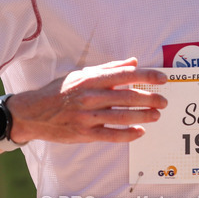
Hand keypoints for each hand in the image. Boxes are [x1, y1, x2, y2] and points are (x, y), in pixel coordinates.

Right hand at [7, 58, 166, 143]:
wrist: (34, 113)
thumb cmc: (59, 91)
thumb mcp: (81, 74)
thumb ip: (109, 68)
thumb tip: (133, 62)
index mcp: (90, 79)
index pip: (125, 75)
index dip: (146, 76)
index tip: (163, 79)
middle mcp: (90, 97)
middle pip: (127, 97)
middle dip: (150, 98)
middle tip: (164, 101)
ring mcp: (87, 117)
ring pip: (122, 117)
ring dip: (144, 116)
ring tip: (157, 115)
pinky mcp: (85, 134)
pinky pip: (111, 135)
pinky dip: (128, 134)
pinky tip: (140, 131)